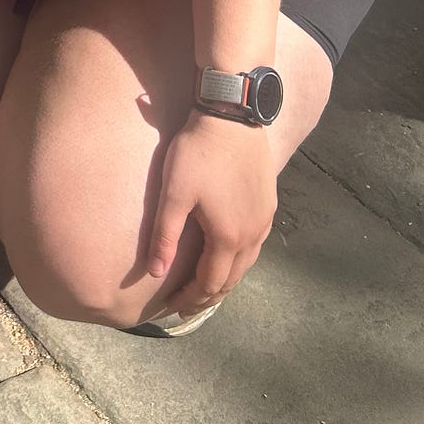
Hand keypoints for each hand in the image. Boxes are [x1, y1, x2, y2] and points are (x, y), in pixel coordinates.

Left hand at [148, 108, 276, 315]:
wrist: (232, 117)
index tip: (172, 307)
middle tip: (187, 307)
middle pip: (231, 279)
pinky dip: (239, 259)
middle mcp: (253, 235)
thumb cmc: (198, 153)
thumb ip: (165, 236)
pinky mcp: (268, 204)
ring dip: (226, 279)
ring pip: (246, 264)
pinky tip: (229, 254)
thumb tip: (155, 273)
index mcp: (228, 238)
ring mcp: (264, 220)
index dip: (190, 299)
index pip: (209, 284)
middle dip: (208, 296)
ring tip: (207, 287)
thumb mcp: (174, 194)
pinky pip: (255, 245)